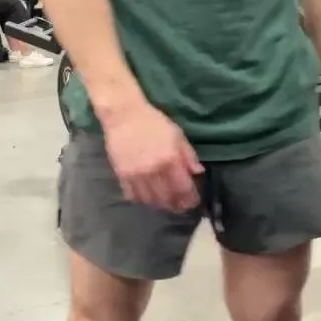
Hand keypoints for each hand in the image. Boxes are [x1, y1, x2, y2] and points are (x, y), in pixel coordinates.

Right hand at [100, 95, 202, 211]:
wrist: (124, 115)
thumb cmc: (153, 122)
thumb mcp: (177, 134)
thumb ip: (188, 155)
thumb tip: (198, 172)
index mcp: (170, 159)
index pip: (183, 188)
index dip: (190, 199)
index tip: (193, 201)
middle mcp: (154, 170)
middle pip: (167, 198)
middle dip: (176, 205)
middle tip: (180, 205)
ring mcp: (136, 175)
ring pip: (150, 200)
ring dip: (159, 204)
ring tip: (165, 202)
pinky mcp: (121, 175)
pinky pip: (132, 195)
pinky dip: (141, 199)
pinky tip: (147, 196)